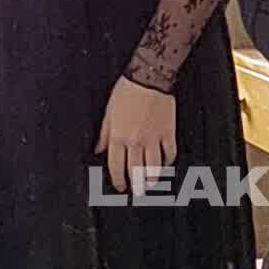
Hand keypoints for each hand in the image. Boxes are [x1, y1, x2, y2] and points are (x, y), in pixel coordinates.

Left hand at [98, 75, 176, 196]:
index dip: (117, 180)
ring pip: (154, 167)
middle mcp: (136, 140)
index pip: (117, 166)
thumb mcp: (109, 112)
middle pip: (136, 171)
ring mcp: (154, 138)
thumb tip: (99, 149)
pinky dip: (167, 161)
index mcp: (119, 136)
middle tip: (136, 191)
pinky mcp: (168, 132)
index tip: (119, 185)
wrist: (150, 77)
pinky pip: (169, 153)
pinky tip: (165, 164)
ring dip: (151, 179)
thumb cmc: (128, 90)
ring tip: (150, 184)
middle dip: (135, 185)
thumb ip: (104, 134)